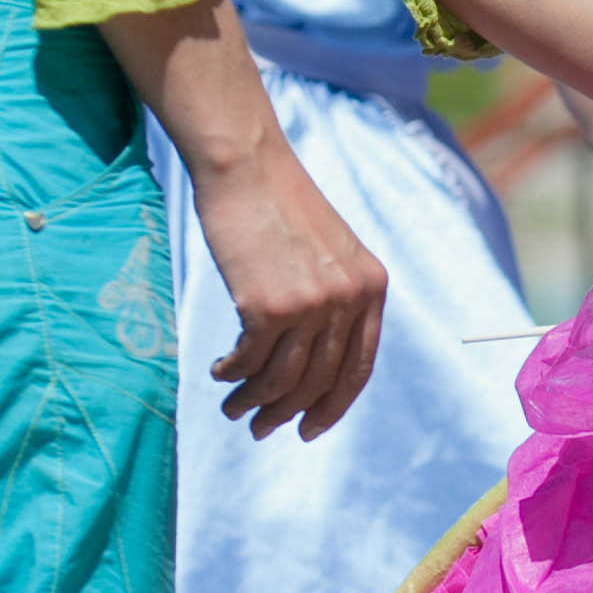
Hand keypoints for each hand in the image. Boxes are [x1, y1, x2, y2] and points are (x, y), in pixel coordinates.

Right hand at [189, 137, 386, 441]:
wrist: (245, 163)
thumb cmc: (278, 204)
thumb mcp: (329, 251)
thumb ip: (335, 299)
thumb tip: (313, 366)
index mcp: (371, 288)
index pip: (358, 369)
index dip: (332, 406)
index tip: (309, 428)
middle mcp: (348, 299)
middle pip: (318, 381)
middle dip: (287, 413)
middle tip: (260, 429)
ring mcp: (310, 304)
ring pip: (283, 379)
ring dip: (255, 402)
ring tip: (234, 409)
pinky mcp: (267, 304)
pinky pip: (249, 361)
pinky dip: (232, 375)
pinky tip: (220, 372)